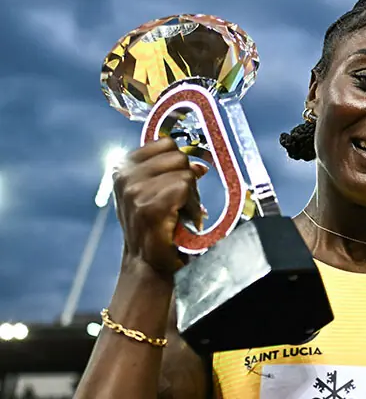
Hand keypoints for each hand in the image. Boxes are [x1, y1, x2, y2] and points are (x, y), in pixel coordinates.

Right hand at [112, 138, 207, 277]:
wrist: (147, 263)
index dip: (179, 162)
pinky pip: (185, 188)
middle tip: (179, 203)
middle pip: (179, 156)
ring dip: (191, 195)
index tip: (176, 182)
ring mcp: (135, 191)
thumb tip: (200, 165)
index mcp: (123, 167)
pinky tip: (183, 220)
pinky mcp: (149, 206)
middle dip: (187, 178)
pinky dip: (192, 205)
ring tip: (180, 213)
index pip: (166, 143)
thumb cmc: (155, 226)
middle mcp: (125, 176)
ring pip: (185, 173)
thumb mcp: (155, 191)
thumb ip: (170, 172)